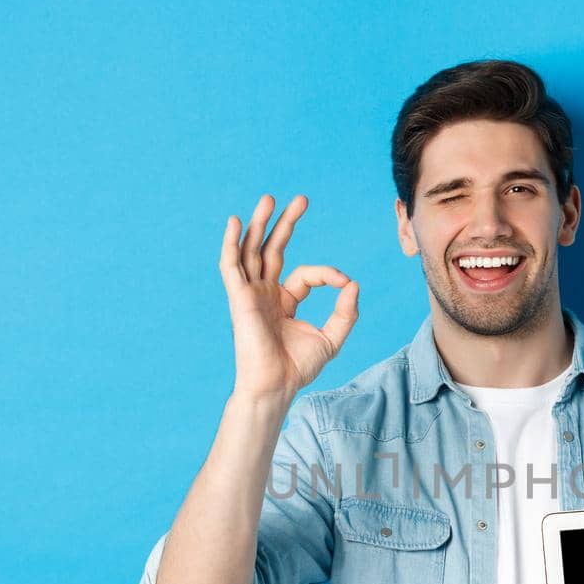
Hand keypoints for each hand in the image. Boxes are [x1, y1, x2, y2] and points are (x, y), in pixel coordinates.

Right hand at [221, 193, 359, 402]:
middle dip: (286, 223)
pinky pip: (231, 266)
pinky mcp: (239, 298)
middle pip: (272, 249)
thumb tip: (353, 283)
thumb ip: (345, 312)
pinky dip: (231, 243)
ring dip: (259, 224)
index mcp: (284, 301)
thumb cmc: (298, 367)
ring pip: (251, 250)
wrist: (276, 385)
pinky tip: (234, 222)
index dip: (327, 274)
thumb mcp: (331, 337)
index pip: (305, 274)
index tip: (345, 283)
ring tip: (269, 198)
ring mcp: (250, 294)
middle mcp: (265, 293)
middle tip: (301, 198)